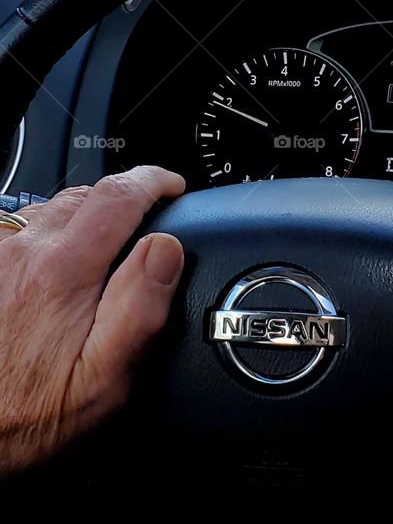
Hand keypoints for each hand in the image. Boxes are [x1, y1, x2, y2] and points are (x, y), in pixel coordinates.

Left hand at [0, 165, 184, 476]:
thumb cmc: (30, 415)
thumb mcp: (104, 378)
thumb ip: (140, 307)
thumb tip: (166, 250)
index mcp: (65, 270)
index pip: (119, 194)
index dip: (154, 181)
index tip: (172, 186)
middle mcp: (27, 251)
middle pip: (87, 195)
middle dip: (124, 199)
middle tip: (146, 224)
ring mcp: (0, 255)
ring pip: (53, 208)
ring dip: (85, 215)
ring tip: (105, 246)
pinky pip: (22, 228)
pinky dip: (49, 233)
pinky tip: (57, 263)